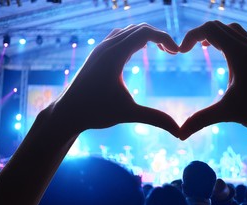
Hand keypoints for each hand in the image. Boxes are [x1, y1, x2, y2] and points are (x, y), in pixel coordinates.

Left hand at [50, 24, 179, 136]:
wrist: (66, 113)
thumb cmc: (95, 112)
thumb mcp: (129, 114)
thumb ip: (156, 119)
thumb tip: (180, 133)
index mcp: (114, 55)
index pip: (145, 33)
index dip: (164, 38)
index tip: (177, 53)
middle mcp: (106, 47)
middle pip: (139, 28)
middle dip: (158, 36)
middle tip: (172, 52)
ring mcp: (100, 49)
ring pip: (128, 31)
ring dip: (146, 36)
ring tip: (161, 50)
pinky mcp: (97, 55)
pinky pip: (119, 37)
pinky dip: (134, 39)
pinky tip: (139, 52)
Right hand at [178, 21, 246, 139]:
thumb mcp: (228, 113)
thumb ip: (201, 120)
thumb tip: (179, 135)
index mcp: (239, 53)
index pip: (209, 29)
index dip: (190, 36)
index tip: (181, 52)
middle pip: (220, 26)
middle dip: (201, 34)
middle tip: (189, 49)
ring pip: (234, 31)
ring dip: (217, 35)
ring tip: (207, 48)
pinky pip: (244, 40)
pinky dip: (230, 42)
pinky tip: (228, 61)